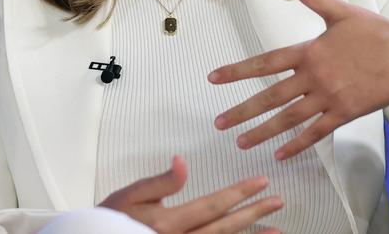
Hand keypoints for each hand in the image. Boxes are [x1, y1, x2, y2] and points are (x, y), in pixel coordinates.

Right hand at [98, 155, 282, 232]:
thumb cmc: (111, 219)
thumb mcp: (132, 194)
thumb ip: (161, 180)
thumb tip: (183, 161)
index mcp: (170, 223)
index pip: (214, 205)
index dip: (240, 193)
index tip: (261, 183)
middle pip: (225, 228)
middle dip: (254, 214)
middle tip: (277, 202)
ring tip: (275, 230)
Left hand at [208, 0, 388, 160]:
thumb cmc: (377, 33)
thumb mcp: (342, 11)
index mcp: (310, 51)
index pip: (266, 62)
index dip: (238, 71)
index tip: (214, 79)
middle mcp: (314, 77)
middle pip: (271, 97)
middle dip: (243, 111)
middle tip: (219, 123)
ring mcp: (329, 98)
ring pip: (289, 119)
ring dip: (263, 132)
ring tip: (241, 143)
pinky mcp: (345, 114)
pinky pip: (316, 133)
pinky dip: (298, 144)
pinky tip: (281, 154)